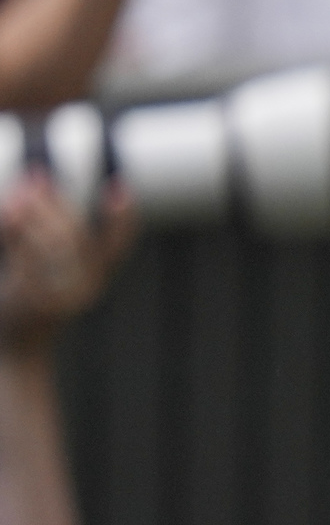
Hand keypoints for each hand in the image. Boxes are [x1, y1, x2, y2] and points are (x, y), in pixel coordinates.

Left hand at [0, 175, 132, 360]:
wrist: (17, 347)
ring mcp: (62, 296)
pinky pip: (27, 261)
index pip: (116, 244)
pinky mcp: (37, 303)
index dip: (123, 217)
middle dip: (55, 203)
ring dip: (33, 215)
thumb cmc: (26, 300)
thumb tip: (30, 189)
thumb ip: (38, 233)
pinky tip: (7, 215)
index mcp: (93, 276)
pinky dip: (16, 235)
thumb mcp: (41, 267)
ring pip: (54, 246)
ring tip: (15, 197)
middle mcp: (85, 287)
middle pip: (75, 236)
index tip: (120, 186)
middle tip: (36, 177)